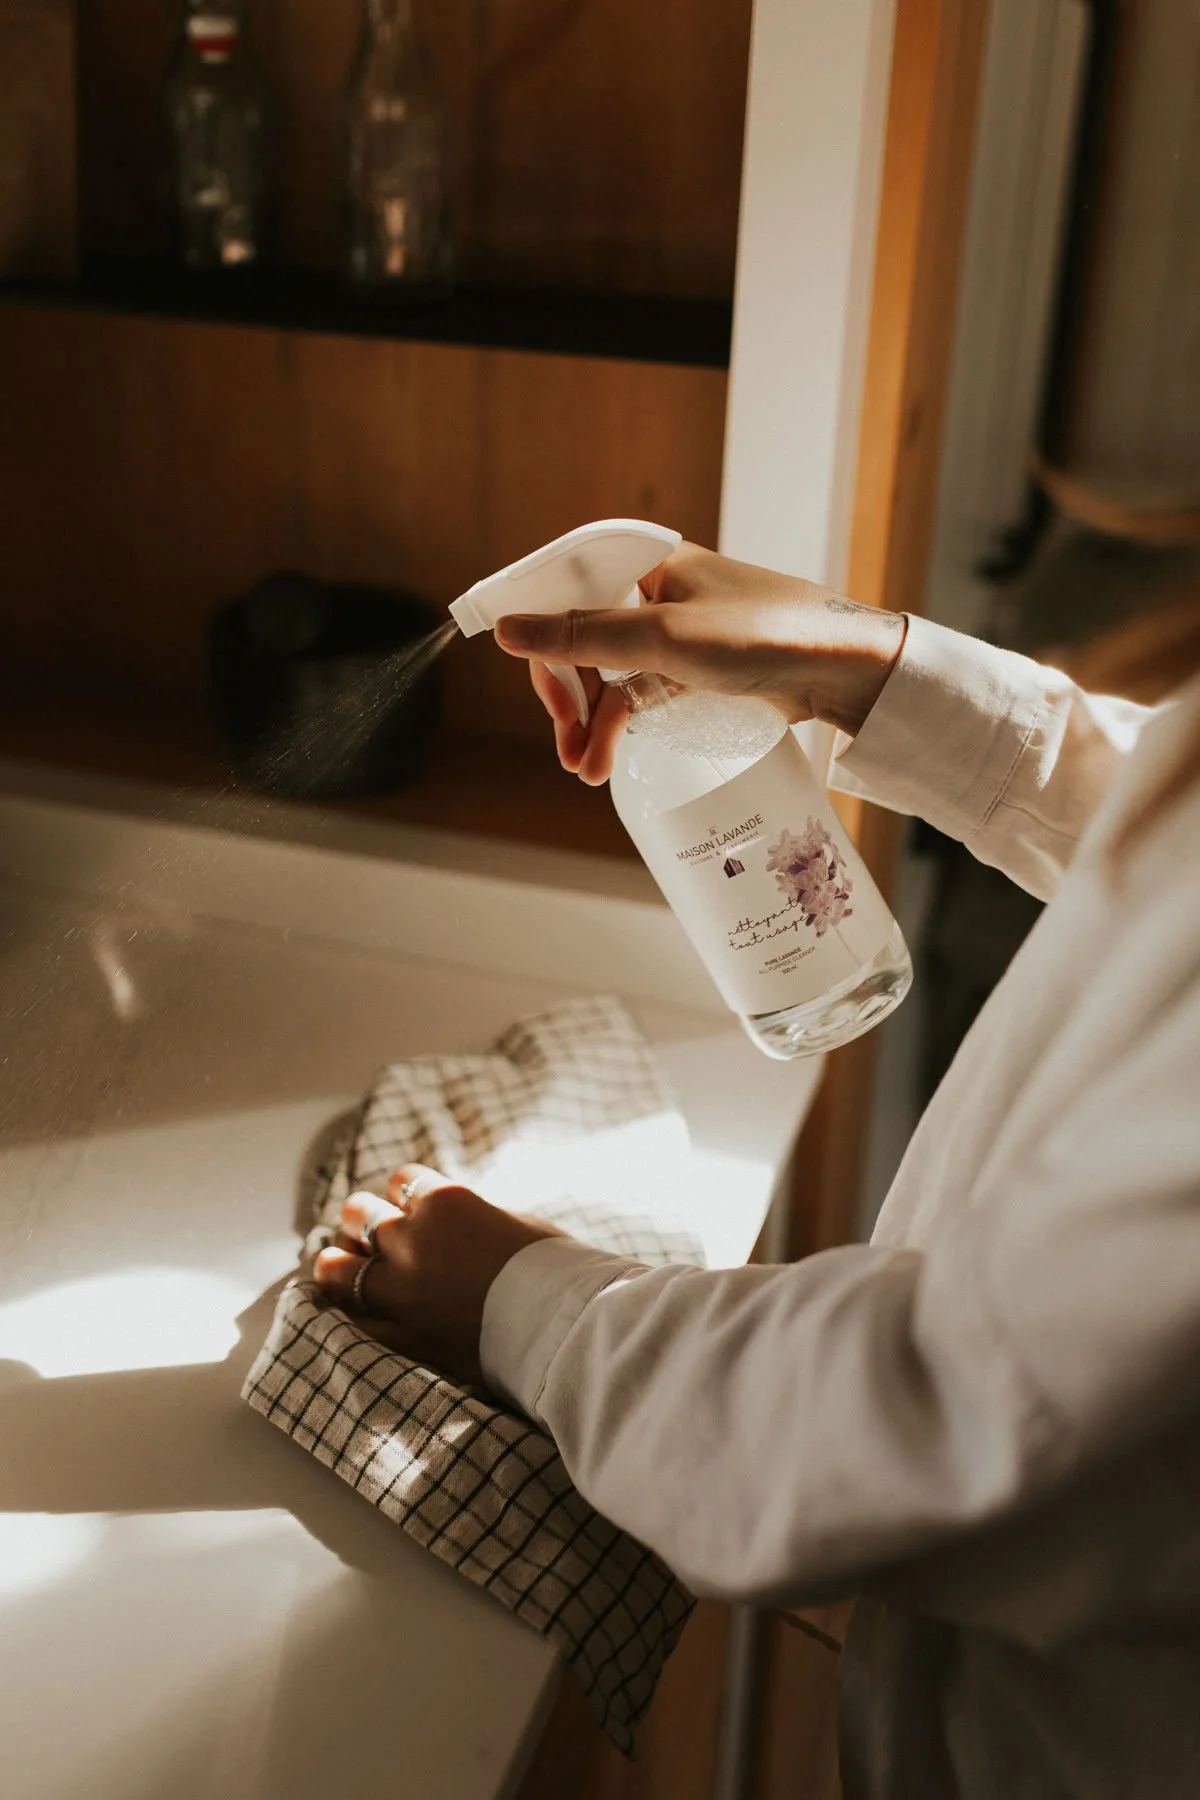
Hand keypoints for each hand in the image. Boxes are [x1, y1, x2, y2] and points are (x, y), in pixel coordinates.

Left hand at [311, 1166, 564, 1386]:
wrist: (565, 1329)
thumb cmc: (554, 1269)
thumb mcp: (512, 1222)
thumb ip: (471, 1218)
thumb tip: (457, 1223)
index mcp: (444, 1200)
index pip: (400, 1180)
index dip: (407, 1194)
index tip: (414, 1208)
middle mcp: (412, 1239)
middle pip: (358, 1214)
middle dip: (365, 1221)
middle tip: (374, 1237)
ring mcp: (400, 1290)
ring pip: (335, 1266)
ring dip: (340, 1264)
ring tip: (345, 1269)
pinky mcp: (401, 1337)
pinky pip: (350, 1322)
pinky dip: (346, 1314)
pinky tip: (347, 1312)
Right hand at [495, 543, 905, 783]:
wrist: (845, 669)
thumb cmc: (763, 634)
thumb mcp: (662, 637)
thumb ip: (583, 636)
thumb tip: (508, 630)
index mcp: (646, 561)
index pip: (566, 589)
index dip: (540, 636)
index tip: (532, 686)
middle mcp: (656, 590)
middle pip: (582, 637)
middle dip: (565, 694)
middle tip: (563, 738)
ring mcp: (676, 632)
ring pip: (608, 673)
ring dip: (589, 722)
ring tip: (583, 770)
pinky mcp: (696, 668)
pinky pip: (639, 693)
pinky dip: (620, 726)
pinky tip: (606, 759)